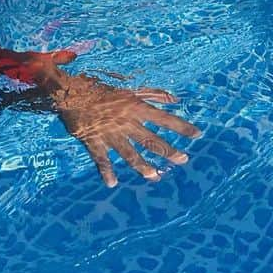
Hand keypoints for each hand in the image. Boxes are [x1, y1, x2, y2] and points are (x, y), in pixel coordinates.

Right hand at [40, 70, 200, 186]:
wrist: (74, 92)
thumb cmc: (104, 90)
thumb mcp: (130, 89)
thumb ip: (153, 94)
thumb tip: (175, 99)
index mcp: (136, 107)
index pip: (164, 118)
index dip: (181, 127)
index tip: (198, 135)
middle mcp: (126, 122)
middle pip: (151, 139)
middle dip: (168, 151)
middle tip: (183, 159)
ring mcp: (110, 133)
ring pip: (130, 153)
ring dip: (143, 166)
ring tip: (154, 176)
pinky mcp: (94, 141)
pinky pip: (101, 159)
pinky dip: (107, 171)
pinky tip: (112, 183)